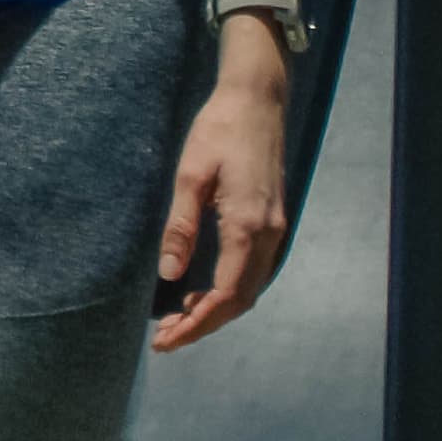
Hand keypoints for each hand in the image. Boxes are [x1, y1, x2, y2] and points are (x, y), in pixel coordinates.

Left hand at [153, 34, 289, 352]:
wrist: (257, 100)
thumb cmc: (219, 130)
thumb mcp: (190, 176)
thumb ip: (181, 227)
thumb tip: (169, 274)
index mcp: (248, 225)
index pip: (225, 295)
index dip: (197, 324)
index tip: (165, 340)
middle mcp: (269, 233)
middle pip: (241, 299)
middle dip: (204, 324)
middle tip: (165, 338)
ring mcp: (276, 228)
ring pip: (250, 287)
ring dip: (217, 310)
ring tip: (178, 320)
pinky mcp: (273, 220)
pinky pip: (254, 270)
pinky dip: (230, 290)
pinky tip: (202, 291)